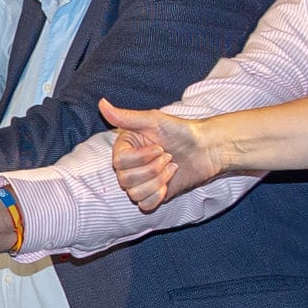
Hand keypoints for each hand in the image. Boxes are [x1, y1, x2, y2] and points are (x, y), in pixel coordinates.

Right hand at [101, 100, 222, 209]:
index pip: (118, 162)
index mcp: (125, 148)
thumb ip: (125, 116)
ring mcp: (140, 182)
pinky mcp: (152, 195)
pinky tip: (169, 183)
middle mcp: (129, 166)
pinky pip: (144, 205)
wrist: (205, 149)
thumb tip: (101, 103)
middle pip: (125, 180)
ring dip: (158, 180)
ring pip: (134, 194)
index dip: (140, 157)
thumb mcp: (153, 120)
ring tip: (171, 167)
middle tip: (168, 156)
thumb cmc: (180, 131)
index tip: (159, 146)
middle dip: (152, 169)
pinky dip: (158, 195)